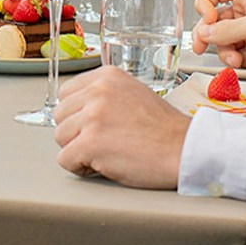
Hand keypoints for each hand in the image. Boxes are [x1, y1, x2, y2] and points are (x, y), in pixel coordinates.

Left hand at [53, 66, 188, 188]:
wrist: (185, 148)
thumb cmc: (164, 129)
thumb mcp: (133, 93)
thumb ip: (104, 95)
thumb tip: (78, 108)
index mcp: (106, 77)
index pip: (66, 93)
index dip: (77, 115)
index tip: (91, 125)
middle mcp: (97, 91)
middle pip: (60, 115)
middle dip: (76, 133)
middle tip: (101, 142)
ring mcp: (93, 116)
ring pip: (60, 137)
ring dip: (78, 150)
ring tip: (104, 153)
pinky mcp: (91, 143)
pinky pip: (65, 159)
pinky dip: (80, 168)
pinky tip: (101, 165)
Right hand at [191, 0, 245, 69]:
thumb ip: (225, 30)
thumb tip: (203, 33)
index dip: (204, 3)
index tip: (207, 19)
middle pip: (213, 21)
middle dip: (211, 36)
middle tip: (202, 47)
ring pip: (223, 41)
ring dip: (229, 52)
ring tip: (241, 58)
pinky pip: (237, 54)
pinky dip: (243, 59)